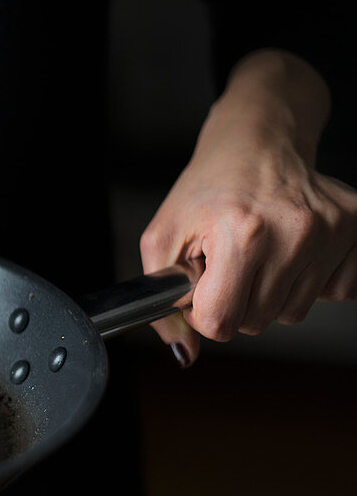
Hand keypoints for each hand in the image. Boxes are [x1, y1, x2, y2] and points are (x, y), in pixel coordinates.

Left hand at [140, 50, 356, 365]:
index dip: (203, 311)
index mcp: (243, 233)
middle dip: (235, 300)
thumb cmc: (208, 188)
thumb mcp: (163, 239)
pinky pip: (332, 293)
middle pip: (257, 321)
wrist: (257, 142)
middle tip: (228, 261)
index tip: (201, 285)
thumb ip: (163, 302)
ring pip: (292, 312)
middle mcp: (296, 232)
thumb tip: (186, 353)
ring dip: (269, 292)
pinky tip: (291, 250)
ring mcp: (333, 231)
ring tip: (258, 252)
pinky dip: (306, 281)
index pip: (221, 321)